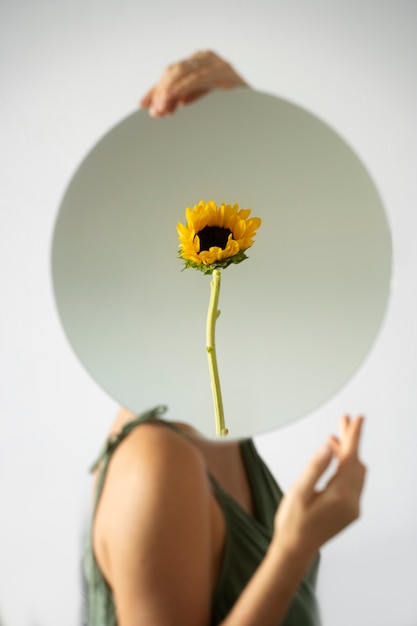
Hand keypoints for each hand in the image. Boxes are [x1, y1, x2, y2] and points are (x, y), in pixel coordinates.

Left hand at [140, 50, 247, 116]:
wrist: (257, 122)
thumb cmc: (230, 117)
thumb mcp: (200, 107)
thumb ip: (182, 102)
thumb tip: (156, 109)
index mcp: (200, 65)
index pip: (171, 75)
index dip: (156, 89)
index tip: (143, 105)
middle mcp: (207, 60)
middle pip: (175, 71)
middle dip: (161, 92)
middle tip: (154, 112)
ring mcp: (217, 64)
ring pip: (184, 72)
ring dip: (170, 92)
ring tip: (161, 110)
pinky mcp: (225, 72)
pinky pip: (199, 78)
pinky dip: (185, 90)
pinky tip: (177, 102)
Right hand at [274, 415, 365, 558]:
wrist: (295, 550)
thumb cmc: (292, 523)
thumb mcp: (298, 492)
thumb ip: (314, 468)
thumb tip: (327, 447)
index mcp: (340, 494)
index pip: (351, 457)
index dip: (354, 435)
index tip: (357, 418)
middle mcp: (351, 501)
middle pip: (355, 462)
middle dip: (349, 440)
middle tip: (343, 420)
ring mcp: (352, 507)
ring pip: (356, 471)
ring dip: (347, 453)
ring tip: (333, 439)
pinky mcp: (349, 511)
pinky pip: (353, 482)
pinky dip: (346, 467)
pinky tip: (334, 460)